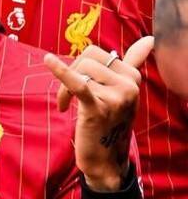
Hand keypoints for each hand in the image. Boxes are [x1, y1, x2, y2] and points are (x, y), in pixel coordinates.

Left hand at [44, 37, 152, 191]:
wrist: (105, 159)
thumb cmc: (110, 121)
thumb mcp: (123, 90)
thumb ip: (134, 63)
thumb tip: (149, 39)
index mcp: (133, 77)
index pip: (96, 53)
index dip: (80, 66)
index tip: (77, 85)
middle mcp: (128, 85)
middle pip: (86, 59)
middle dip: (71, 72)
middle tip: (66, 97)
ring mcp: (115, 98)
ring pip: (79, 72)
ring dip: (64, 89)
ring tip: (65, 105)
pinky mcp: (98, 109)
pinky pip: (77, 84)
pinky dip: (61, 72)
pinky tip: (48, 61)